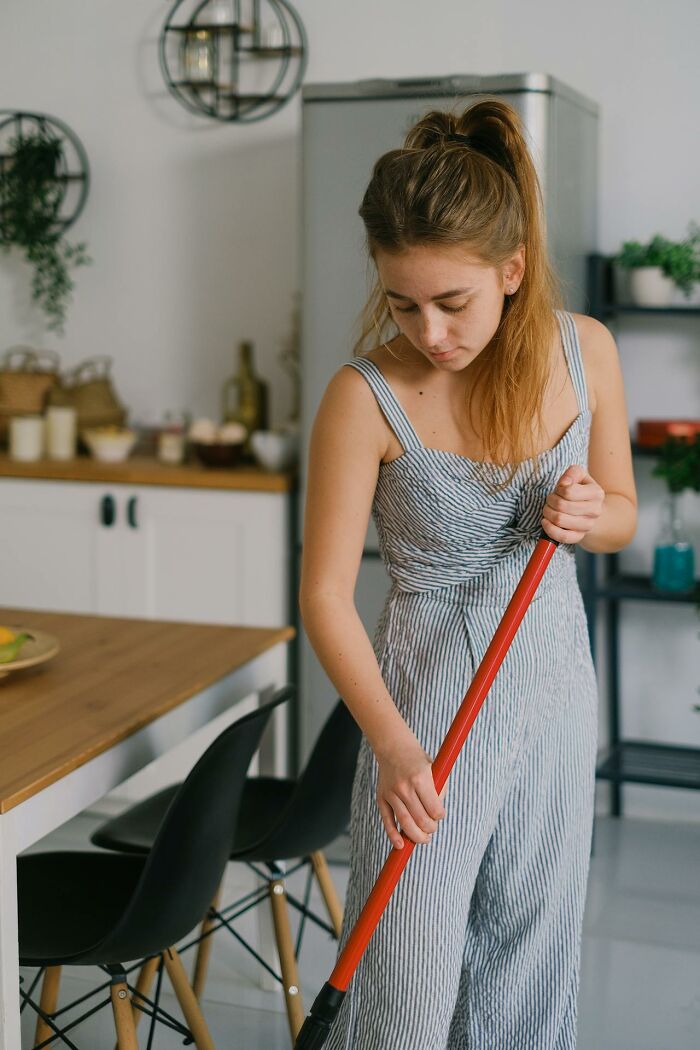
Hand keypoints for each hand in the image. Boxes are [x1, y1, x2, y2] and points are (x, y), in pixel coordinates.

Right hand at [375, 727, 446, 849]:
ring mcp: (392, 793)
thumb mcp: (435, 769)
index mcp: (421, 778)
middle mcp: (405, 787)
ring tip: (424, 838)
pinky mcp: (381, 797)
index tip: (440, 814)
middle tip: (432, 829)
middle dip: (430, 829)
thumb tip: (437, 816)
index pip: (434, 810)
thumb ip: (439, 791)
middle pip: (420, 820)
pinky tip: (401, 845)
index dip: (440, 816)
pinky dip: (393, 835)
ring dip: (417, 836)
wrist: (394, 747)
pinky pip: (387, 820)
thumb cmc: (419, 760)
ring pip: (405, 823)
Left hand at [541, 464, 604, 544]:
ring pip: (559, 520)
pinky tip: (546, 522)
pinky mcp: (579, 537)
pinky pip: (562, 537)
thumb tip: (564, 484)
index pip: (569, 491)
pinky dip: (549, 529)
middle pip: (561, 506)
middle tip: (551, 500)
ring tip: (549, 509)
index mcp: (596, 493)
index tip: (559, 490)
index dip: (558, 490)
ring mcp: (588, 525)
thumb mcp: (578, 475)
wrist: (589, 510)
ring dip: (548, 513)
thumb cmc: (579, 490)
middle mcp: (595, 511)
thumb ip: (572, 473)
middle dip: (550, 501)